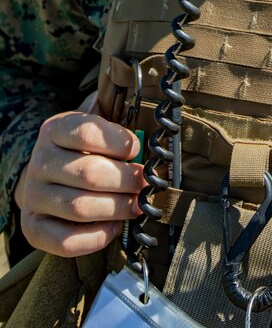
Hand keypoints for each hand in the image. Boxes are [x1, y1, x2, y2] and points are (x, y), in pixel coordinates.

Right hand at [14, 92, 144, 256]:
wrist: (48, 177)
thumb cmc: (84, 149)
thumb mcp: (95, 125)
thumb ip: (116, 122)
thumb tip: (144, 135)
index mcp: (55, 129)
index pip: (87, 132)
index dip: (119, 142)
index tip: (138, 149)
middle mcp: (39, 162)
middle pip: (89, 173)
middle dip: (126, 180)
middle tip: (146, 183)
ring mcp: (33, 196)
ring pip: (79, 208)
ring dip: (117, 208)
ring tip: (137, 205)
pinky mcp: (33, 228)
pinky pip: (65, 241)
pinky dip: (96, 237)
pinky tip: (114, 227)